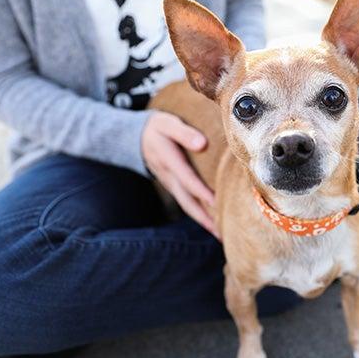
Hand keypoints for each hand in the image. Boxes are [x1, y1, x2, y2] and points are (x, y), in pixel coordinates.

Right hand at [141, 111, 217, 238]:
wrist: (135, 137)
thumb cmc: (158, 128)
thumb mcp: (168, 124)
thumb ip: (184, 133)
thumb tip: (202, 144)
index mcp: (168, 160)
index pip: (187, 178)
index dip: (201, 191)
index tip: (218, 202)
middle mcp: (169, 176)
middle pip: (187, 201)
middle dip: (204, 217)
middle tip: (222, 232)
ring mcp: (169, 184)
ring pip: (187, 205)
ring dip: (203, 220)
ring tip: (221, 234)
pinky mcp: (172, 187)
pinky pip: (186, 203)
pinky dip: (199, 213)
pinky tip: (212, 222)